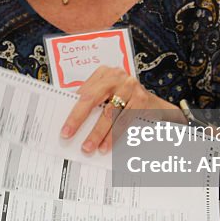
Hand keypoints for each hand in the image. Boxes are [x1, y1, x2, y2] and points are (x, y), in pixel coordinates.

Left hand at [60, 66, 180, 153]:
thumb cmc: (126, 99)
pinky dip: (114, 135)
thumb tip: (70, 120)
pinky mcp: (141, 99)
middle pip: (92, 98)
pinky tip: (106, 145)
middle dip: (78, 119)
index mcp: (104, 74)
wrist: (154, 103)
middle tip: (69, 134)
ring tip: (88, 146)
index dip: (72, 111)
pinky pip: (124, 120)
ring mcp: (130, 86)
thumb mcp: (108, 94)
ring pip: (108, 113)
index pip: (83, 92)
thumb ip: (92, 101)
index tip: (65, 127)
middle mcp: (116, 77)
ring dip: (97, 133)